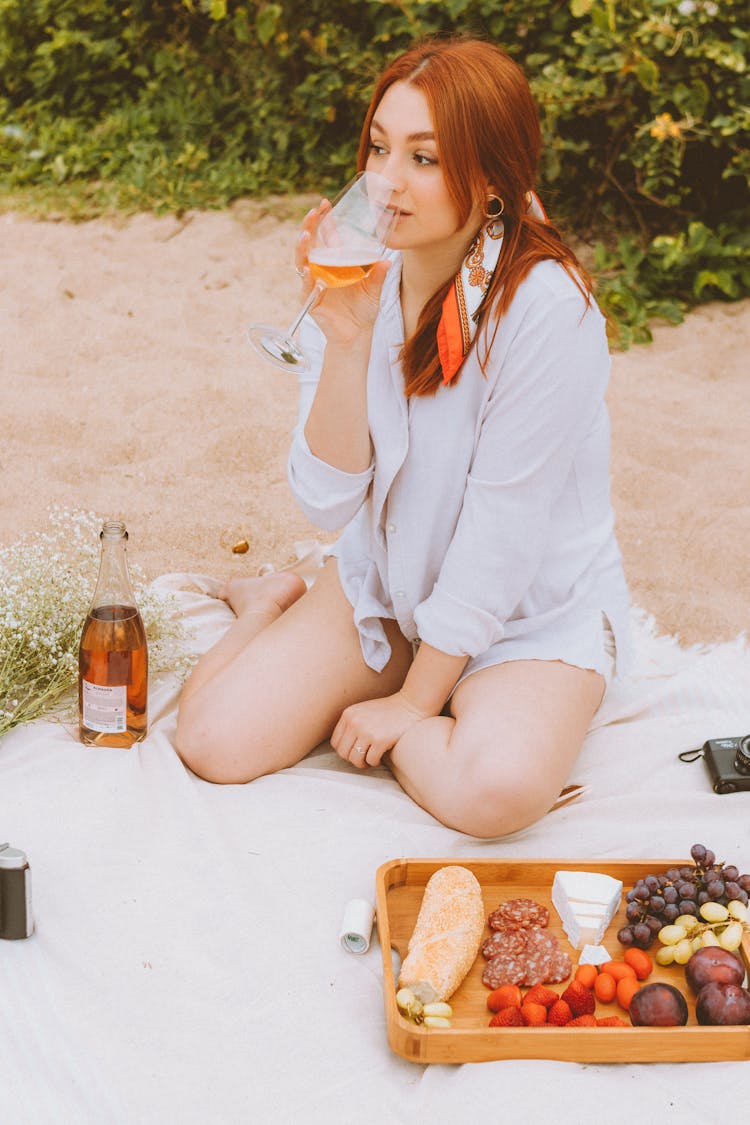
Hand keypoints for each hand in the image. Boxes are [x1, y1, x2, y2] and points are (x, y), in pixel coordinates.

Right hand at [294, 203, 389, 345]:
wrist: (357, 334)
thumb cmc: (364, 308)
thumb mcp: (374, 289)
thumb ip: (378, 275)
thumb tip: (387, 261)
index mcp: (334, 262)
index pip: (325, 236)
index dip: (323, 221)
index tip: (325, 204)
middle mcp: (321, 270)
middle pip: (310, 244)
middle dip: (309, 227)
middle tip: (313, 213)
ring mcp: (313, 284)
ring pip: (302, 262)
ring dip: (302, 248)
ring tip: (305, 236)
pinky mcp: (311, 301)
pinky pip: (306, 288)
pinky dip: (306, 280)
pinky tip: (308, 271)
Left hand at [331, 692, 430, 768]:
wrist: (409, 705)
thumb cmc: (387, 710)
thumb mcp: (363, 711)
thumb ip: (351, 724)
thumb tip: (343, 748)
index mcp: (348, 715)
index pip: (335, 742)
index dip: (344, 751)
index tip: (354, 752)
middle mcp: (355, 723)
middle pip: (343, 753)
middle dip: (353, 759)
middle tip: (362, 758)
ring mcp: (367, 731)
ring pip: (355, 759)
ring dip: (363, 763)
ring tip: (370, 759)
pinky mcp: (380, 740)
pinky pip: (371, 760)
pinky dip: (375, 762)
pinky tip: (380, 756)